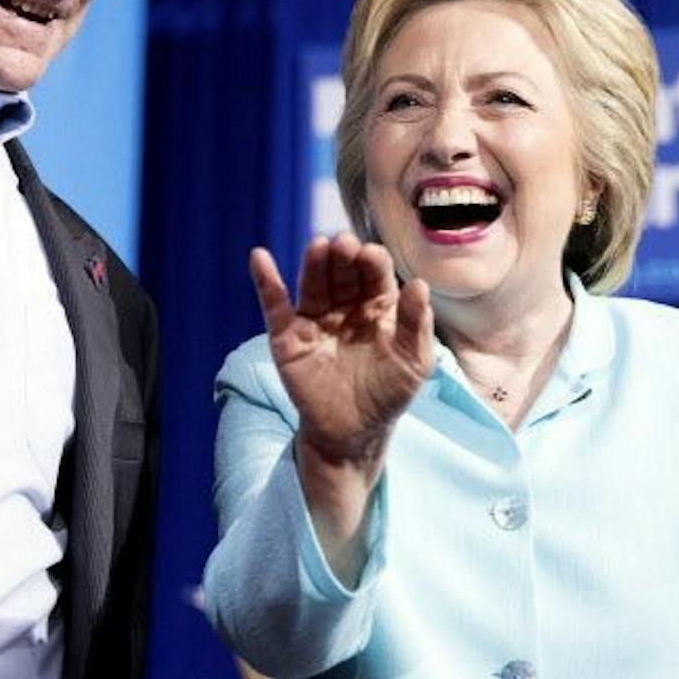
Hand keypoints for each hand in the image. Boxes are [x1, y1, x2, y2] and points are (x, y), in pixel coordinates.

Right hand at [249, 235, 433, 471]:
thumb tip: (419, 284)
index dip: (372, 262)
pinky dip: (266, 281)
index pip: (374, 274)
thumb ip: (416, 324)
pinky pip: (275, 307)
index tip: (371, 255)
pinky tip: (259, 258)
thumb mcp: (414, 361)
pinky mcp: (287, 338)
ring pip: (313, 284)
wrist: (354, 434)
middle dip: (343, 257)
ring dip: (314, 263)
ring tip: (318, 246)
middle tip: (344, 245)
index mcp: (378, 305)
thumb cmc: (388, 394)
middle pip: (342, 273)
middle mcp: (345, 305)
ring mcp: (315, 319)